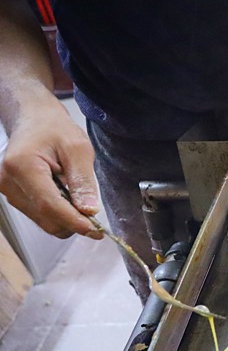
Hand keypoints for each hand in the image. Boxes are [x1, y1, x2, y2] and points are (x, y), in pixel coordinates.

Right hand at [0, 96, 102, 238]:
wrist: (35, 120)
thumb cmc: (54, 128)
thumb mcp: (78, 148)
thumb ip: (83, 181)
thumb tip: (89, 210)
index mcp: (22, 166)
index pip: (49, 205)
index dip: (75, 222)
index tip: (96, 230)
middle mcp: (8, 181)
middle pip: (46, 218)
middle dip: (73, 221)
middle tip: (94, 214)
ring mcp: (7, 190)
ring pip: (43, 221)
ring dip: (66, 217)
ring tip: (75, 194)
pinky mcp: (13, 195)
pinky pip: (39, 215)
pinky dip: (57, 212)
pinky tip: (65, 196)